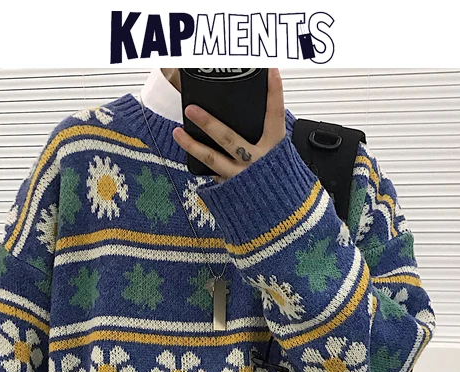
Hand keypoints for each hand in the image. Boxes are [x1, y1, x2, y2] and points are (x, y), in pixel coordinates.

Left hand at [173, 68, 285, 182]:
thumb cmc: (279, 179)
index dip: (274, 92)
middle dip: (209, 123)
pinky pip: (213, 174)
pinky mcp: (231, 189)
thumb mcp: (279, 151)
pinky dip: (200, 163)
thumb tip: (255, 105)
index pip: (275, 115)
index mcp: (274, 148)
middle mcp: (256, 161)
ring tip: (177, 132)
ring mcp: (241, 176)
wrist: (282, 213)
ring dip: (193, 145)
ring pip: (213, 159)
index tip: (269, 70)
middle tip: (192, 109)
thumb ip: (266, 131)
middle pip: (230, 139)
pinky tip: (188, 152)